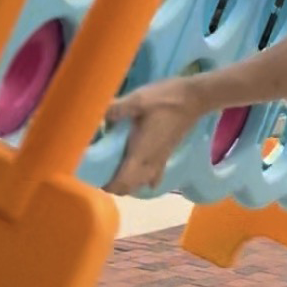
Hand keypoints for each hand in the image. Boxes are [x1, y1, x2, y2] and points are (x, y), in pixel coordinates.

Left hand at [104, 77, 202, 194]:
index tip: (91, 176)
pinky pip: (152, 177)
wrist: (195, 98)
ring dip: (126, 183)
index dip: (107, 185)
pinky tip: (135, 170)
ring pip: (140, 184)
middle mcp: (150, 163)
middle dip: (113, 186)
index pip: (122, 182)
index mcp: (140, 153)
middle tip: (97, 170)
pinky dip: (142, 180)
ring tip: (112, 168)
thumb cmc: (166, 99)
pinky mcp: (166, 156)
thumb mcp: (138, 99)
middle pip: (129, 188)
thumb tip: (93, 115)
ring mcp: (160, 161)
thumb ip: (116, 109)